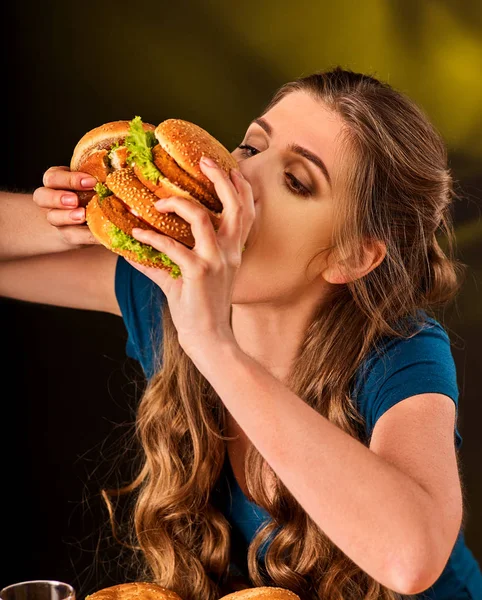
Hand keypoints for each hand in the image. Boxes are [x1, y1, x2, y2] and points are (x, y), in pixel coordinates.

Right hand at [33, 166, 99, 246]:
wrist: (83, 218)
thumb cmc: (89, 191)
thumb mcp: (90, 180)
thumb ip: (100, 176)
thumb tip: (123, 170)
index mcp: (56, 180)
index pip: (53, 177)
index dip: (70, 179)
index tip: (91, 181)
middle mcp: (51, 199)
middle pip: (42, 196)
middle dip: (58, 197)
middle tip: (75, 200)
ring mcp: (57, 218)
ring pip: (52, 217)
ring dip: (66, 216)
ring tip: (82, 216)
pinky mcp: (68, 235)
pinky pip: (73, 236)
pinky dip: (86, 236)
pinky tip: (99, 234)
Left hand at [125, 156, 255, 355]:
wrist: (210, 339)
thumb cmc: (200, 307)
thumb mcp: (189, 276)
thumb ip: (167, 256)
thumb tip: (135, 243)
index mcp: (234, 250)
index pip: (246, 212)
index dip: (241, 187)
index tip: (228, 166)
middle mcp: (230, 252)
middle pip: (235, 205)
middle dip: (221, 178)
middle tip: (204, 160)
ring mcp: (216, 261)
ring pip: (201, 217)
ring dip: (177, 203)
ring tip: (158, 203)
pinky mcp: (198, 273)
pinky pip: (171, 247)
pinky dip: (150, 239)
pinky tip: (135, 236)